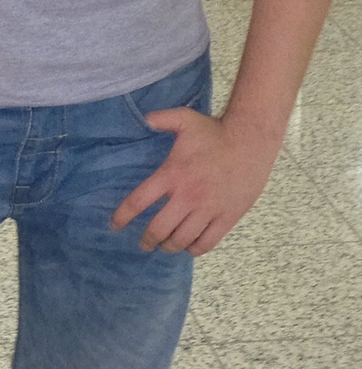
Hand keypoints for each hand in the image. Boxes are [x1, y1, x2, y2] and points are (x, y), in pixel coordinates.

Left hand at [110, 105, 278, 255]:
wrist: (252, 140)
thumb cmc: (216, 131)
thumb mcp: (186, 119)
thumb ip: (162, 119)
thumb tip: (144, 119)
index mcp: (172, 175)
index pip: (139, 202)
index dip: (122, 217)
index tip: (115, 225)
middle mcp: (187, 196)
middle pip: (158, 229)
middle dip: (147, 241)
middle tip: (144, 244)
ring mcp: (208, 209)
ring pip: (181, 239)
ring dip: (169, 246)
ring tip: (165, 246)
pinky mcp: (227, 217)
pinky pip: (207, 243)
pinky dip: (194, 249)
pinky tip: (190, 246)